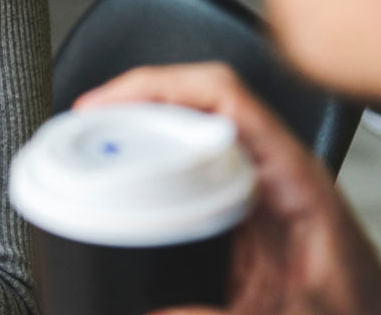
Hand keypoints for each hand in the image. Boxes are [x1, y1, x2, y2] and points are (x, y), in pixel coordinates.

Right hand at [75, 63, 380, 314]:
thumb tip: (150, 313)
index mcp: (295, 178)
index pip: (223, 97)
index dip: (158, 87)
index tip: (108, 105)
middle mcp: (279, 170)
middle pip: (202, 100)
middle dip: (139, 98)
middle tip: (86, 121)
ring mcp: (265, 186)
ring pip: (199, 127)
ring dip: (147, 123)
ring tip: (97, 138)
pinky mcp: (252, 209)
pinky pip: (199, 163)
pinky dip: (158, 157)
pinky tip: (129, 175)